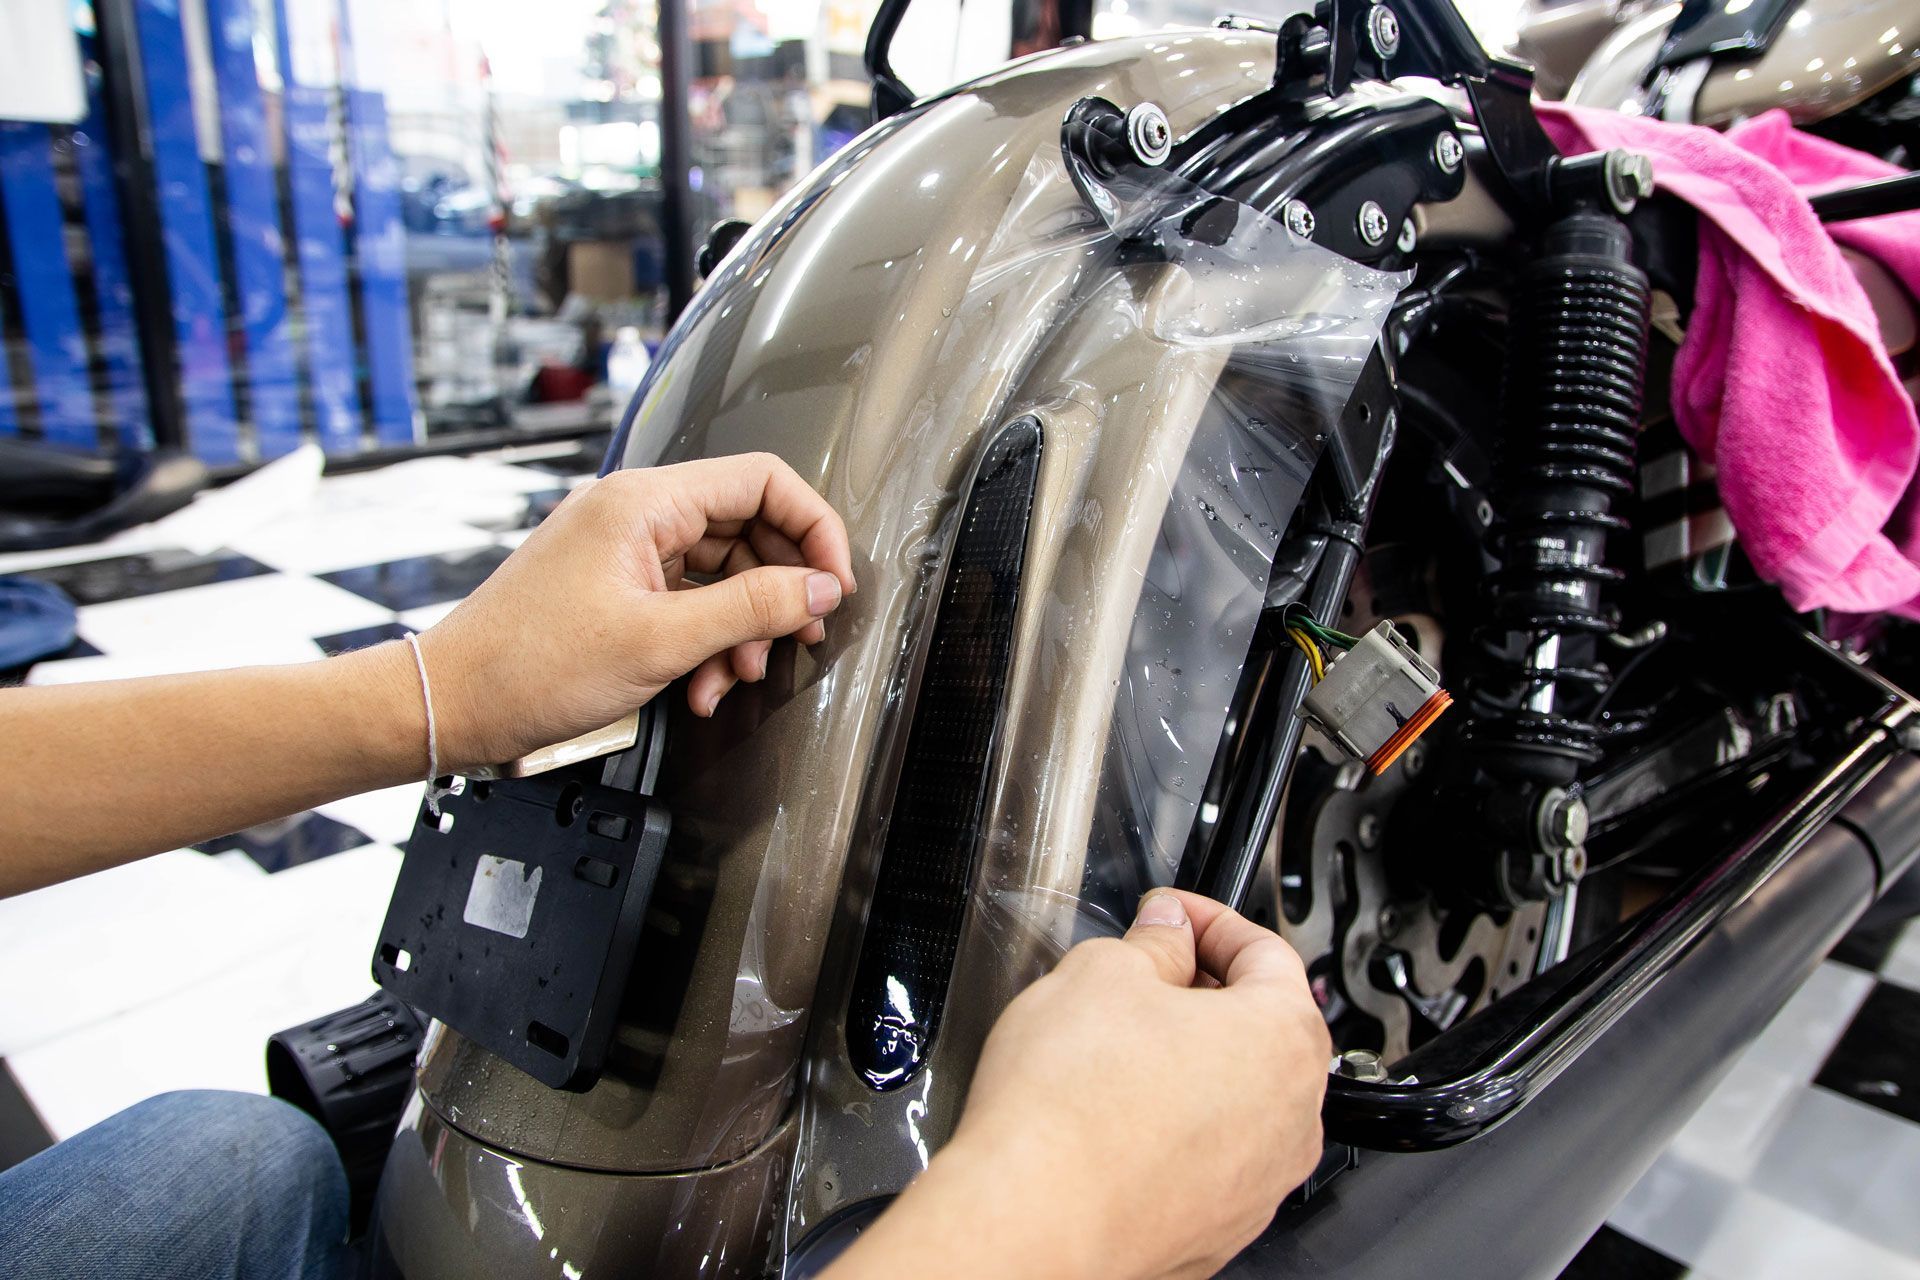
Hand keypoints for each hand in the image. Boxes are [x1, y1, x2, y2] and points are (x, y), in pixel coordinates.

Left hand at [418, 453, 854, 768]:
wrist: (450, 705)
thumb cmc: (525, 667)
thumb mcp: (660, 640)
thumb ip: (751, 607)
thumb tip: (816, 587)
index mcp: (644, 501)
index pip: (762, 480)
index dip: (812, 528)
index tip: (832, 581)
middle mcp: (634, 513)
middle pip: (746, 528)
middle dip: (777, 589)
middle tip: (799, 634)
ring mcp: (622, 550)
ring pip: (719, 573)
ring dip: (740, 629)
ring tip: (736, 675)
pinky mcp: (613, 587)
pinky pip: (685, 601)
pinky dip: (704, 642)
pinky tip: (699, 684)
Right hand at [828, 890, 1329, 1279]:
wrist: (1033, 1222)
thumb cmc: (1071, 1112)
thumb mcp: (1102, 974)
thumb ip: (1152, 941)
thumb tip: (1166, 931)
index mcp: (1283, 1041)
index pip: (1265, 951)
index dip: (1207, 920)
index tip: (1170, 916)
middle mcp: (1292, 1119)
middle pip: (1258, 1028)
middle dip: (1199, 992)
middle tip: (1138, 975)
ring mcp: (1259, 1184)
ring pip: (1233, 1098)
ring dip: (1185, 1065)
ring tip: (1113, 1050)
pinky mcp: (1217, 1228)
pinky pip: (1206, 1156)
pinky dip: (1170, 1128)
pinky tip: (1112, 1114)